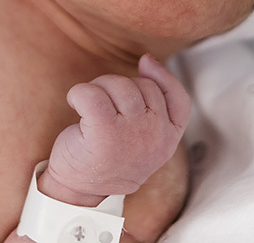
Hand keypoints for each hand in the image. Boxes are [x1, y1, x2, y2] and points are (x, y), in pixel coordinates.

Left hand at [44, 54, 190, 199]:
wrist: (79, 191)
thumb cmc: (109, 157)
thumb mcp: (143, 138)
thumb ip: (152, 107)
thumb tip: (148, 61)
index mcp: (168, 139)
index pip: (178, 99)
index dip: (164, 76)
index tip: (146, 63)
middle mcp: (155, 135)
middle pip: (144, 85)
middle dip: (119, 86)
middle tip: (103, 105)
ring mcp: (132, 132)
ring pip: (119, 85)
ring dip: (98, 88)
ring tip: (89, 107)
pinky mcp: (104, 130)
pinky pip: (92, 93)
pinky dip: (78, 93)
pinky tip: (75, 104)